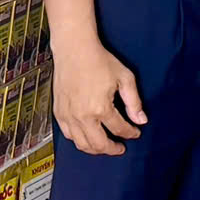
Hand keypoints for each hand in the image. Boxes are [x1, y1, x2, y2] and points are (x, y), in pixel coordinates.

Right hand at [53, 40, 145, 155]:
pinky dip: (79, 140)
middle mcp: (82, 116)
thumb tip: (141, 120)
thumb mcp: (124, 78)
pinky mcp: (59, 112)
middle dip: (113, 149)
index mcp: (100, 108)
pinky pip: (68, 135)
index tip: (136, 133)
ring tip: (105, 145)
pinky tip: (88, 136)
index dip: (131, 133)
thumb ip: (134, 102)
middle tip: (120, 147)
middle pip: (99, 144)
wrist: (74, 50)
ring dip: (95, 149)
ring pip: (82, 144)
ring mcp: (68, 115)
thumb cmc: (99, 61)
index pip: (120, 129)